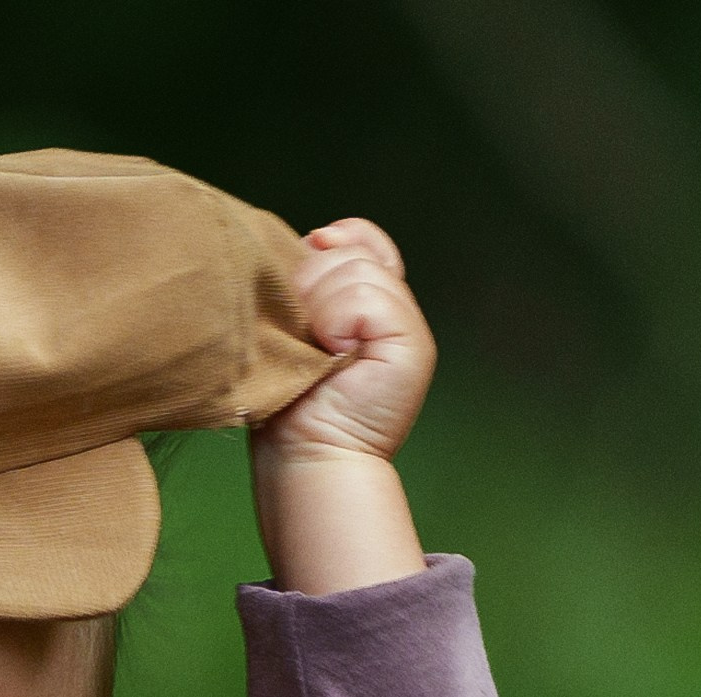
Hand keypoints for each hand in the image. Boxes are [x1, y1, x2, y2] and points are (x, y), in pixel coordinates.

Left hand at [255, 219, 435, 466]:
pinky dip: (338, 321)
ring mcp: (406, 325)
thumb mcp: (292, 327)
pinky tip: (333, 354)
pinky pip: (366, 298)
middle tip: (302, 336)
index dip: (334, 241)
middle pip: (350, 253)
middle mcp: (392, 308)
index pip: (360, 238)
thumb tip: (318, 236)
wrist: (307, 455)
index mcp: (366, 301)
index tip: (307, 259)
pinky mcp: (412, 344)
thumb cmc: (289, 402)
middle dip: (311, 285)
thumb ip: (308, 282)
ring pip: (356, 271)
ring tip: (317, 351)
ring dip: (321, 308)